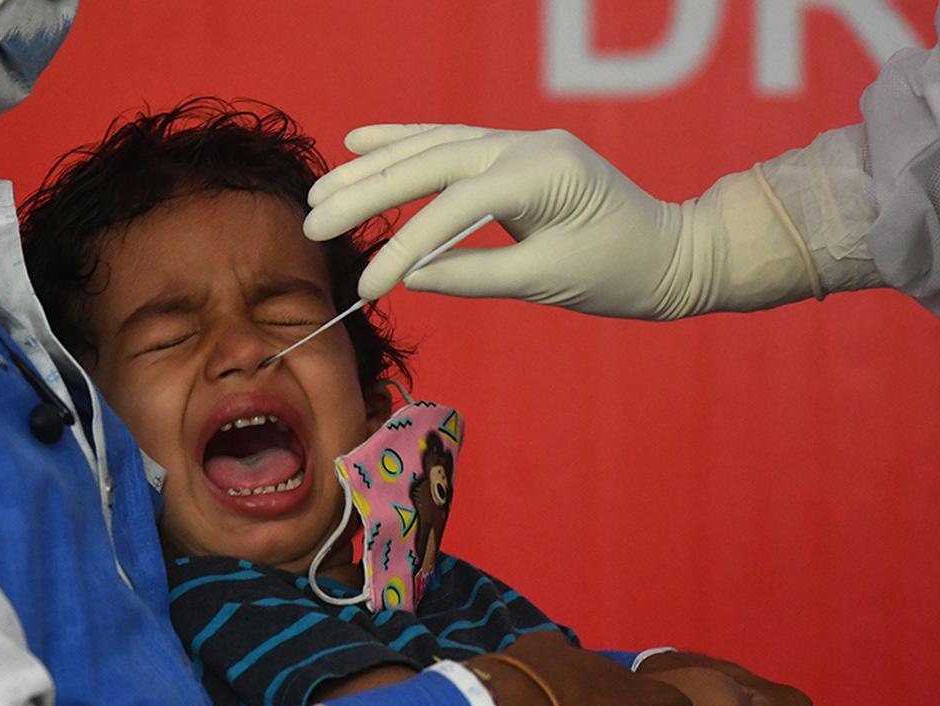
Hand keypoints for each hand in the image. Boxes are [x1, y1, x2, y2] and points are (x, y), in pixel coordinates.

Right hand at [304, 124, 816, 317]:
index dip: (403, 245)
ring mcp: (518, 142)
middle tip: (313, 221)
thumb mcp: (549, 281)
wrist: (671, 253)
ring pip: (432, 147)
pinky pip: (448, 143)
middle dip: (366, 192)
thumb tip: (412, 276)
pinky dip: (404, 143)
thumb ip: (476, 275)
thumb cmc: (620, 272)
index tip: (366, 284)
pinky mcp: (512, 154)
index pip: (454, 206)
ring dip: (373, 167)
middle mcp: (526, 144)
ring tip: (320, 189)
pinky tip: (361, 141)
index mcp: (543, 173)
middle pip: (429, 162)